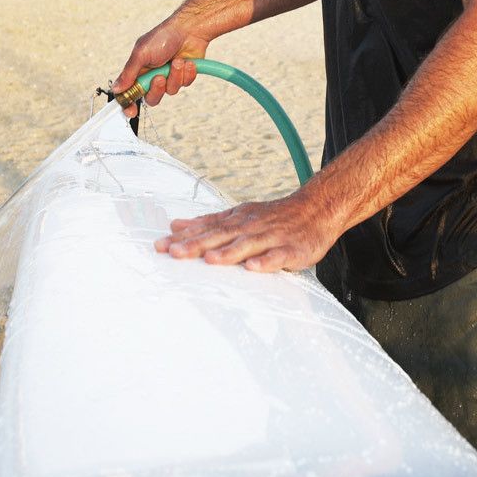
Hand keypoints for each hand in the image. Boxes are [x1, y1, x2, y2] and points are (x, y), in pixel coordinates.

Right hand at [110, 19, 200, 117]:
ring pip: (170, 91)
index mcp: (139, 70)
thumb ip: (129, 73)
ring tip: (177, 61)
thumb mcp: (141, 54)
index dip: (129, 104)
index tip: (130, 111)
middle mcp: (152, 76)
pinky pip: (184, 85)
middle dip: (157, 89)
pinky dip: (186, 73)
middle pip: (151, 98)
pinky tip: (187, 62)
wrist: (189, 29)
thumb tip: (116, 88)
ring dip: (174, 76)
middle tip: (159, 77)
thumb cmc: (163, 36)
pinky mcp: (183, 76)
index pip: (130, 92)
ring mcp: (169, 77)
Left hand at [157, 187, 344, 272]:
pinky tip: (253, 268)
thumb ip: (206, 223)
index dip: (182, 238)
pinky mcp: (292, 250)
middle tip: (174, 253)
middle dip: (197, 245)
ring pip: (247, 245)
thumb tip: (174, 225)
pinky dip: (266, 262)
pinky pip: (278, 257)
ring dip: (228, 252)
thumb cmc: (273, 217)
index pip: (205, 229)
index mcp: (235, 220)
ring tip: (210, 260)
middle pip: (220, 236)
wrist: (316, 209)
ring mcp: (271, 237)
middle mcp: (250, 226)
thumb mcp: (237, 216)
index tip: (159, 246)